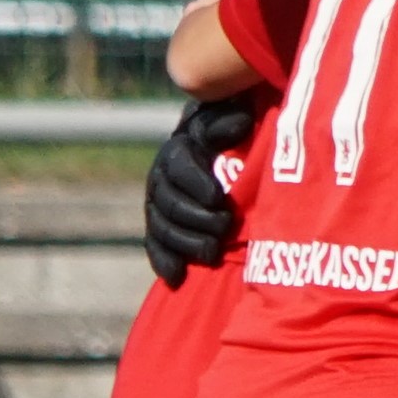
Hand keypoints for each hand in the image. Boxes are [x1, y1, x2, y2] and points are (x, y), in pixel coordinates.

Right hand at [143, 98, 256, 284]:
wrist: (227, 160)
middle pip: (169, 203)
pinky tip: (177, 277)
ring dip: (185, 243)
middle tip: (225, 228)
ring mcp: (159, 206)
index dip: (195, 182)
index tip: (217, 197)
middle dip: (195, 218)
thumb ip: (229, 124)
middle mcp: (162, 178)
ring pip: (162, 228)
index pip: (178, 167)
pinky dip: (164, 261)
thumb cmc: (233, 139)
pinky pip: (155, 246)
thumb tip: (242, 120)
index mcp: (178, 152)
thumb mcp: (230, 128)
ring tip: (213, 253)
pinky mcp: (161, 228)